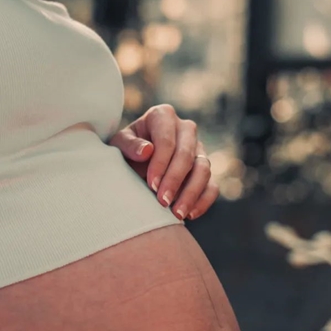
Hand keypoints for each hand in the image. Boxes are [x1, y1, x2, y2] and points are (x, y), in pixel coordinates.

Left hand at [107, 104, 217, 220]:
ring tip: (176, 214)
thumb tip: (147, 151)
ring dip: (191, 193)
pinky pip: (212, 186)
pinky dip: (203, 201)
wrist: (132, 163)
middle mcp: (185, 129)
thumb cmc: (124, 151)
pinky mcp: (204, 169)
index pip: (167, 139)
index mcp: (163, 116)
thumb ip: (129, 145)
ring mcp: (198, 149)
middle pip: (187, 154)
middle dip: (176, 180)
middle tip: (162, 202)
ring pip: (204, 169)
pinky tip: (189, 215)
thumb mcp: (119, 145)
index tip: (151, 184)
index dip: (161, 163)